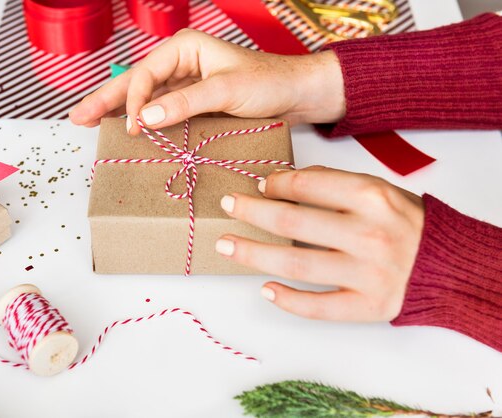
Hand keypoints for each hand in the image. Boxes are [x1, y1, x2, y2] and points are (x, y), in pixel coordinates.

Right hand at [69, 29, 344, 132]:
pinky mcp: (193, 102)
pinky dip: (141, 120)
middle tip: (77, 117)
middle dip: (105, 99)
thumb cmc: (269, 83)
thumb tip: (148, 118)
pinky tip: (125, 129)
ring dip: (116, 110)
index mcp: (185, 49)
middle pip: (134, 82)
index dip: (134, 102)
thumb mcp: (227, 90)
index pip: (145, 75)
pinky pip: (160, 111)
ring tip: (88, 122)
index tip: (136, 129)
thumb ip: (186, 102)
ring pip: (142, 97)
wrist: (297, 95)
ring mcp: (185, 84)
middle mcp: (180, 64)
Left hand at [216, 166, 424, 321]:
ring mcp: (368, 273)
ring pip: (298, 264)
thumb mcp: (380, 190)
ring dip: (254, 254)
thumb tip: (287, 181)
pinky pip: (320, 307)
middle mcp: (369, 234)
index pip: (307, 186)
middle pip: (293, 222)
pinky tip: (265, 289)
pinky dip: (289, 300)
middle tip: (227, 206)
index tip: (258, 185)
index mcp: (372, 197)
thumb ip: (337, 184)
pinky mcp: (369, 306)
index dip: (275, 184)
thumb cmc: (407, 223)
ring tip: (226, 245)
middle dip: (252, 212)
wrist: (449, 264)